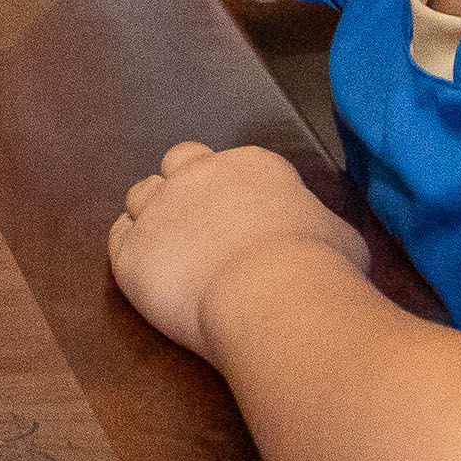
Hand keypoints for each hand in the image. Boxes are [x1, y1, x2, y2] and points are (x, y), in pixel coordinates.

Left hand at [106, 140, 374, 354]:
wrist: (275, 298)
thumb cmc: (322, 270)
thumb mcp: (341, 235)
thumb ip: (319, 225)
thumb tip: (325, 239)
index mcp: (252, 164)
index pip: (231, 163)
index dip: (231, 190)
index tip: (239, 217)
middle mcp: (199, 174)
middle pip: (179, 162)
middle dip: (186, 185)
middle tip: (199, 224)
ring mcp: (160, 208)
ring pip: (142, 194)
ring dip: (153, 214)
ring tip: (172, 250)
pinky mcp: (132, 249)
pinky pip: (119, 235)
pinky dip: (132, 248)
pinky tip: (149, 269)